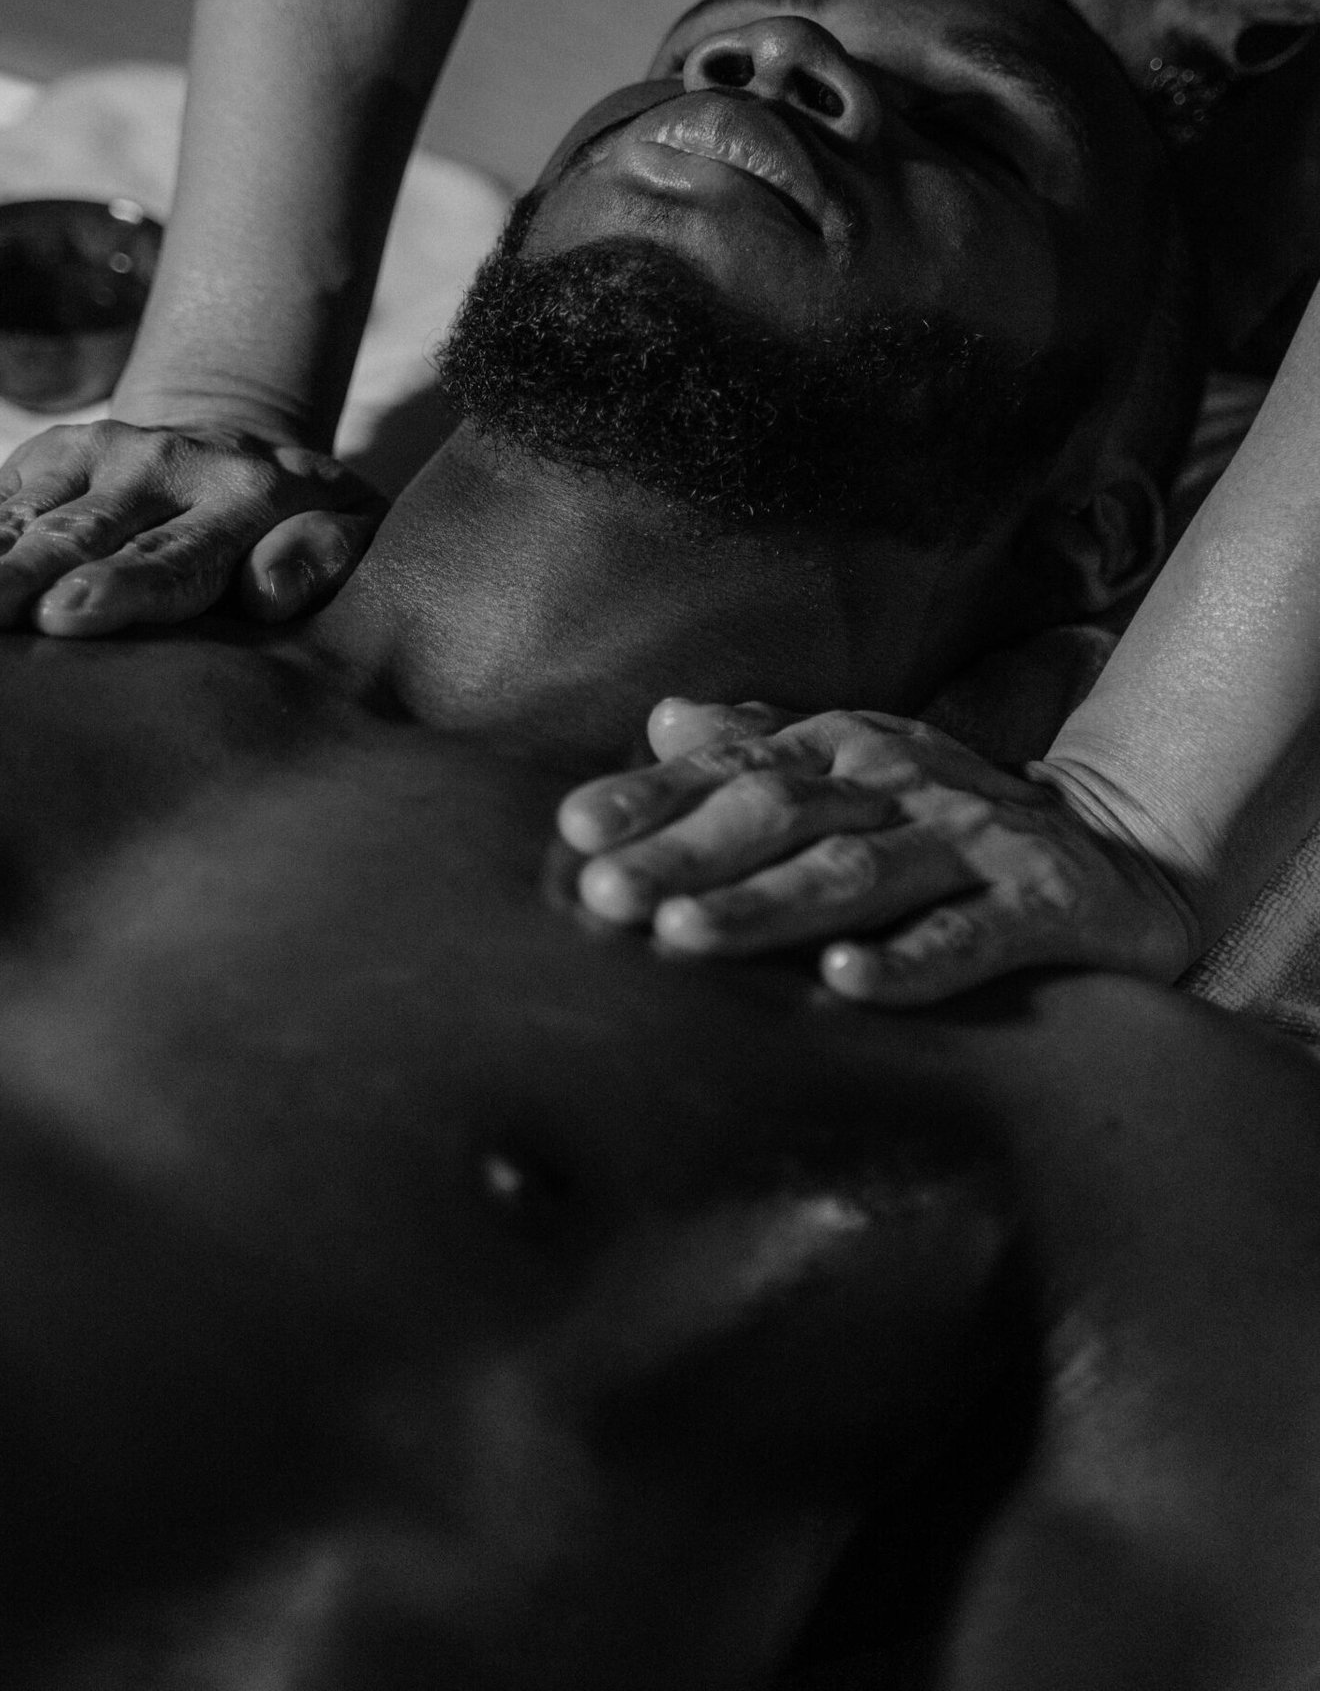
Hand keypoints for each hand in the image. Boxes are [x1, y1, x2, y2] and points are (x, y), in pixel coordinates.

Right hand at [0, 420, 384, 633]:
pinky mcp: (50, 457)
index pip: (175, 557)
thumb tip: (269, 591)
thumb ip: (323, 557)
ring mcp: (100, 456)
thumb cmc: (308, 529)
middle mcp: (164, 469)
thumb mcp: (352, 531)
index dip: (119, 588)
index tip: (66, 618)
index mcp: (243, 498)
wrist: (246, 447)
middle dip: (14, 575)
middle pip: (82, 538)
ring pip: (23, 516)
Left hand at [557, 701, 1198, 1003]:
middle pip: (776, 816)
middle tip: (601, 896)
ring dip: (765, 906)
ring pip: (855, 873)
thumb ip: (763, 748)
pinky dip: (905, 959)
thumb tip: (664, 715)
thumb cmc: (954, 818)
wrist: (1125, 847)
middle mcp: (899, 782)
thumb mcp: (860, 770)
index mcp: (845, 750)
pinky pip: (967, 935)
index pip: (732, 767)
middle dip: (683, 856)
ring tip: (681, 940)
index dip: (651, 796)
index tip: (573, 830)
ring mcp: (970, 842)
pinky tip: (844, 984)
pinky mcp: (1039, 904)